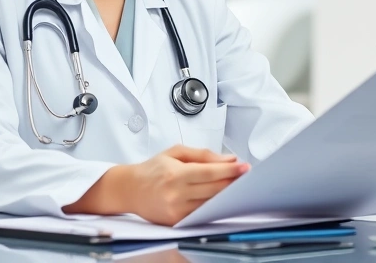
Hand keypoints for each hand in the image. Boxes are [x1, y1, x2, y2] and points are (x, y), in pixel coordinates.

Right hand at [126, 145, 249, 225]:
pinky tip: (221, 198)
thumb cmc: (152, 169)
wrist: (129, 190)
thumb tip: (228, 159)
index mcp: (175, 174)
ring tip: (237, 186)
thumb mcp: (175, 153)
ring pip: (210, 204)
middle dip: (232, 182)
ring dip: (226, 195)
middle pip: (213, 190)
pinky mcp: (176, 221)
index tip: (244, 168)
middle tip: (246, 176)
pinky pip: (201, 213)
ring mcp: (176, 210)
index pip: (209, 173)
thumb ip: (203, 155)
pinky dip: (213, 205)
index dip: (229, 171)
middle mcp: (175, 194)